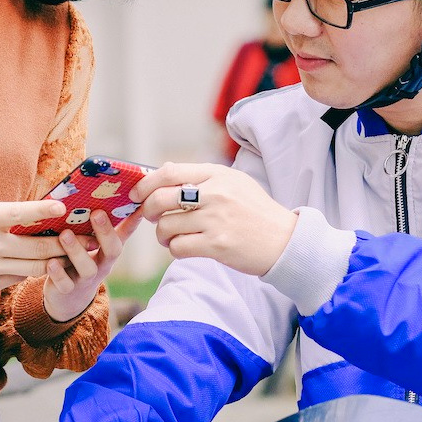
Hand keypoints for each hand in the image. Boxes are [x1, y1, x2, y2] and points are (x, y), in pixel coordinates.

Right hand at [0, 199, 73, 296]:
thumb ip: (5, 215)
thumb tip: (41, 215)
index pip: (19, 213)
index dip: (44, 210)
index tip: (65, 207)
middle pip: (37, 248)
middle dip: (67, 244)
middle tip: (91, 239)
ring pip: (33, 268)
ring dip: (59, 262)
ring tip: (79, 255)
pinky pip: (18, 278)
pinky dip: (33, 271)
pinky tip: (51, 267)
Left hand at [44, 208, 144, 321]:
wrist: (69, 299)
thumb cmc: (83, 262)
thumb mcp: (98, 247)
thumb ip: (108, 228)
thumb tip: (122, 201)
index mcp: (109, 251)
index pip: (124, 234)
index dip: (132, 222)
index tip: (136, 204)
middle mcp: (101, 265)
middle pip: (112, 251)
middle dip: (105, 232)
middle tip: (96, 213)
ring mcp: (85, 279)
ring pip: (87, 268)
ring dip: (76, 251)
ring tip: (65, 234)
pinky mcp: (67, 291)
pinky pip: (65, 284)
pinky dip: (58, 273)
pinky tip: (51, 261)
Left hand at [133, 162, 297, 276]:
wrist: (284, 240)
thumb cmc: (255, 211)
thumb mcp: (234, 183)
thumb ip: (201, 177)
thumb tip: (162, 171)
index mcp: (217, 174)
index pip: (169, 172)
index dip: (146, 183)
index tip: (137, 193)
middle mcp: (215, 194)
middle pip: (160, 199)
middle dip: (147, 210)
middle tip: (150, 217)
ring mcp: (216, 219)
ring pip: (166, 226)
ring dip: (162, 235)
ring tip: (171, 236)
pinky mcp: (217, 245)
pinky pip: (178, 247)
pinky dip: (174, 249)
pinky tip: (184, 247)